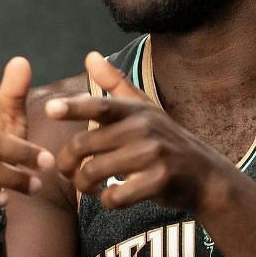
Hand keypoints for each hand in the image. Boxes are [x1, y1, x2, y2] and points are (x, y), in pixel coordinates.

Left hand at [44, 52, 234, 212]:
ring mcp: (153, 155)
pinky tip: (111, 197)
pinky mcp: (159, 181)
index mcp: (135, 110)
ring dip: (83, 185)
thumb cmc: (166, 140)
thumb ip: (114, 84)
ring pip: (94, 171)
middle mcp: (144, 129)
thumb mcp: (144, 108)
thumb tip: (90, 55)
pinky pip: (116, 195)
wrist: (205, 176)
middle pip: (84, 145)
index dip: (73, 107)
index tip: (50, 109)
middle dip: (67, 163)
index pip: (99, 105)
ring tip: (87, 187)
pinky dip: (107, 200)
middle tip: (67, 172)